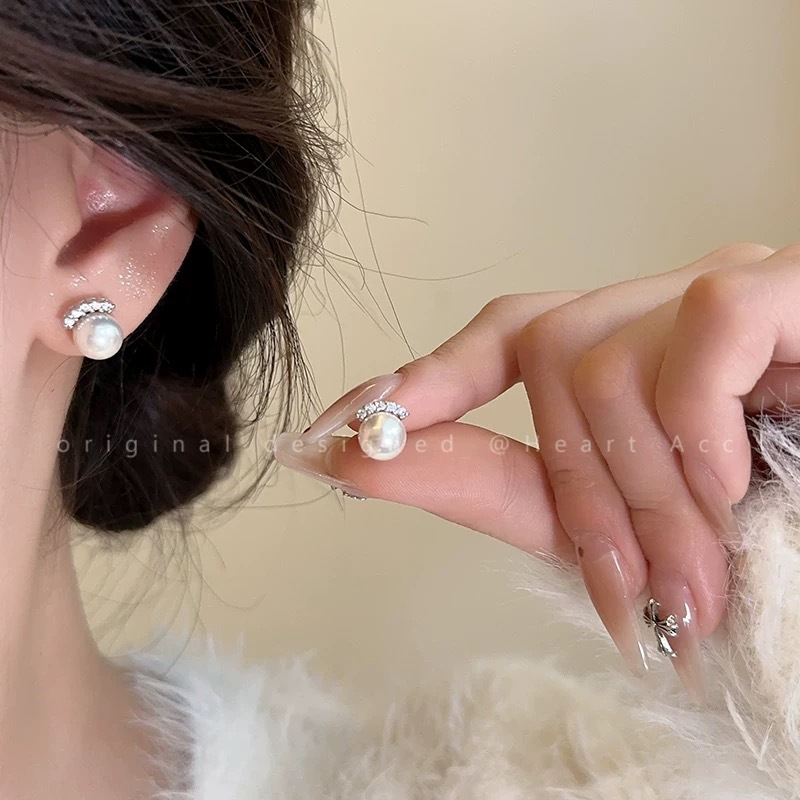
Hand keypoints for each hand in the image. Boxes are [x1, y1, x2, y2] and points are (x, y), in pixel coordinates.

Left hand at [276, 242, 797, 701]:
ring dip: (646, 493)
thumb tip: (354, 459)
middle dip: (582, 494)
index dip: (419, 377)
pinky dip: (699, 424)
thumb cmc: (749, 534)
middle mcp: (657, 309)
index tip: (331, 432)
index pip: (502, 336)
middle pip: (551, 356)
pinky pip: (703, 324)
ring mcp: (718, 290)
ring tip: (700, 576)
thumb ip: (486, 484)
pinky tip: (734, 480)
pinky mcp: (782, 291)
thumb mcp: (603, 525)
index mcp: (616, 354)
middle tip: (638, 599)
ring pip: (610, 357)